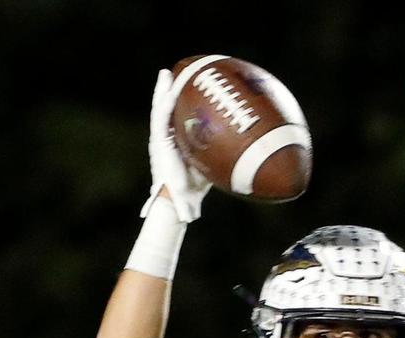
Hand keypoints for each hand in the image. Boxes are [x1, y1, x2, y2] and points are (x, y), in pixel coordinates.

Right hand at [143, 68, 211, 222]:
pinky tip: (170, 93)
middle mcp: (165, 137)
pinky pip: (161, 120)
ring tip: (166, 74)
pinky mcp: (158, 144)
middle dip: (168, 89)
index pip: (175, 115)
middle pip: (165, 108)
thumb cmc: (195, 187)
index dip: (178, 100)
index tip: (186, 83)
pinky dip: (165, 106)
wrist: (180, 199)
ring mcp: (160, 140)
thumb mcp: (210, 164)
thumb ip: (219, 152)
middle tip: (173, 71)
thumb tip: (245, 147)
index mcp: (174, 140)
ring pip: (159, 110)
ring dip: (162, 91)